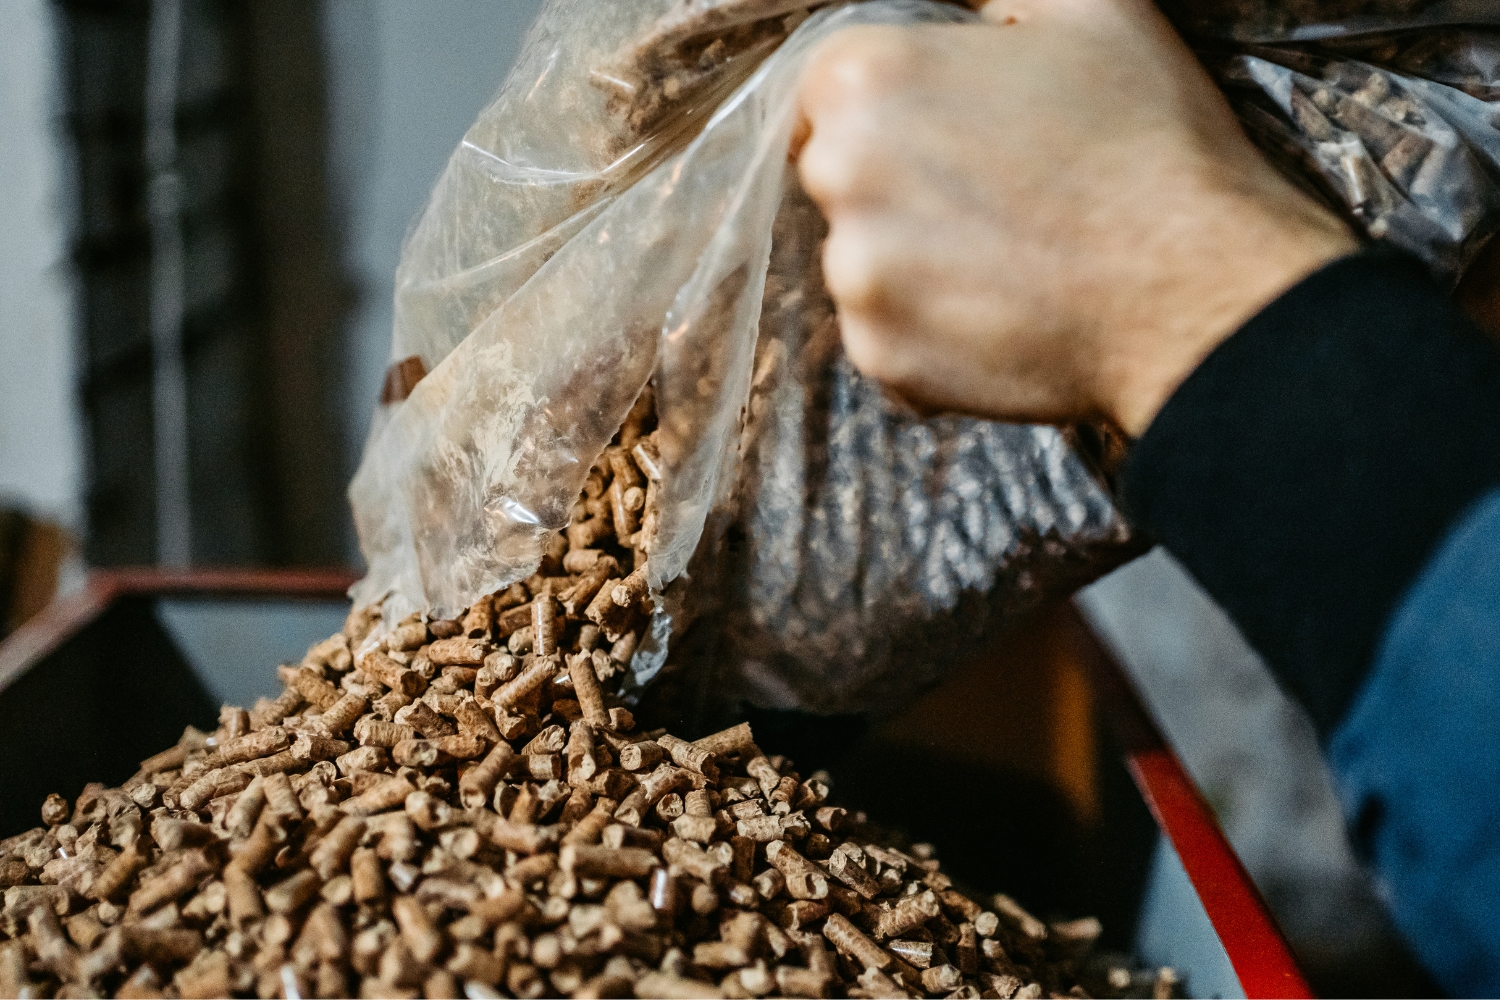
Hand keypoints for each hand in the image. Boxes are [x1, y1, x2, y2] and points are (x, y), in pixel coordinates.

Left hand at [794, 0, 1357, 435]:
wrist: (1197, 292)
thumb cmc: (1149, 142)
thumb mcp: (1089, 7)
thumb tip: (967, 7)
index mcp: (869, 78)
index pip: (830, 89)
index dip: (890, 110)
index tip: (943, 133)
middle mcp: (840, 177)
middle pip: (839, 178)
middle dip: (897, 186)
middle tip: (991, 199)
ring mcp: (857, 277)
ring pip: (863, 263)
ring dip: (914, 265)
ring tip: (1006, 261)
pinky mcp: (881, 357)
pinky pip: (888, 338)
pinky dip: (931, 336)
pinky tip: (1003, 316)